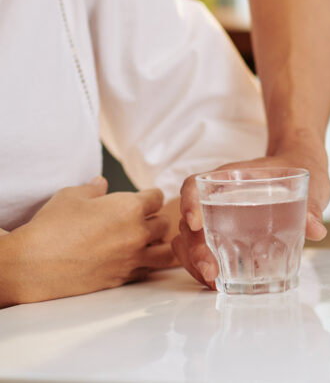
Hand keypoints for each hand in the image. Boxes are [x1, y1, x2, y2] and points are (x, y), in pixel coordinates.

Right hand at [6, 177, 173, 303]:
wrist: (33, 264)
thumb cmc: (51, 226)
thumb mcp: (71, 196)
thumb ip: (93, 189)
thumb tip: (101, 183)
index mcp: (130, 208)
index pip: (157, 197)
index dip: (149, 196)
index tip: (143, 199)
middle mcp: (138, 233)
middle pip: (164, 223)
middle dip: (154, 219)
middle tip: (140, 220)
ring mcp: (132, 258)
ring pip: (165, 251)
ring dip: (158, 244)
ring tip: (145, 242)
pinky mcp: (123, 278)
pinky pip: (147, 270)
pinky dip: (144, 264)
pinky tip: (130, 259)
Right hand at [173, 141, 329, 287]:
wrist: (302, 167)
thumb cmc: (299, 169)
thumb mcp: (309, 182)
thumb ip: (311, 206)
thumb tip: (316, 229)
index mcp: (231, 177)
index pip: (195, 184)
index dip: (189, 203)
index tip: (196, 223)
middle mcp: (218, 197)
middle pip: (190, 222)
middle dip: (194, 249)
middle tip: (211, 270)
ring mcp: (218, 217)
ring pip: (191, 241)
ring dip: (194, 263)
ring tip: (213, 281)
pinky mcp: (225, 235)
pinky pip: (204, 251)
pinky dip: (206, 268)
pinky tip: (221, 284)